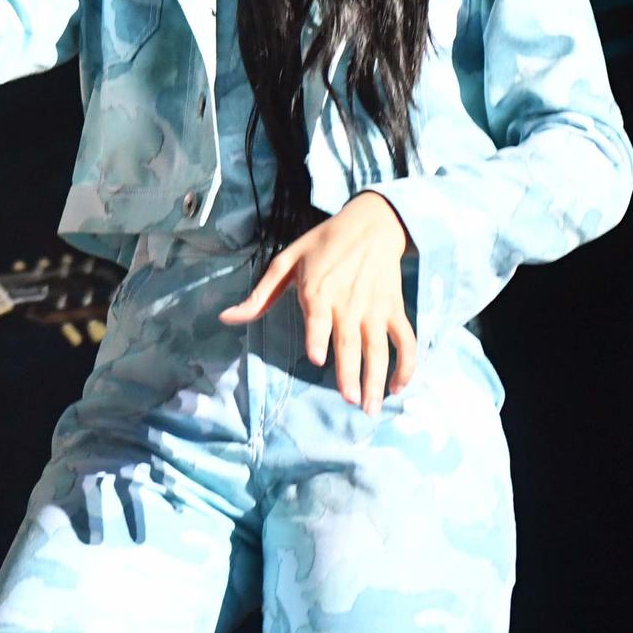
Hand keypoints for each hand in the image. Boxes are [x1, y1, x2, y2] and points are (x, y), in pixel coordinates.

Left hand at [216, 193, 418, 415]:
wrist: (371, 225)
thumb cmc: (323, 244)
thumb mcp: (286, 262)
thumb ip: (259, 295)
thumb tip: (226, 318)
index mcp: (319, 291)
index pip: (318, 316)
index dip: (318, 336)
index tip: (317, 358)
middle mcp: (348, 303)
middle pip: (350, 342)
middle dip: (350, 373)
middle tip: (350, 401)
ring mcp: (375, 309)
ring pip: (379, 348)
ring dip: (378, 378)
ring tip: (371, 408)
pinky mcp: (395, 310)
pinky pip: (405, 341)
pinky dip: (406, 364)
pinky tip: (398, 387)